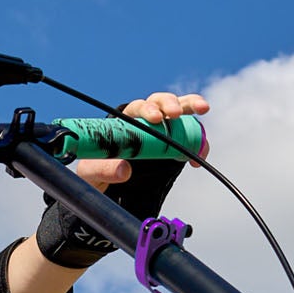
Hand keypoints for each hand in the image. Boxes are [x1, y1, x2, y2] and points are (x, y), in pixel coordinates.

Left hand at [73, 90, 208, 192]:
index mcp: (125, 121)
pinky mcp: (174, 145)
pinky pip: (190, 138)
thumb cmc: (94, 174)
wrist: (107, 189)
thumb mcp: (90, 173)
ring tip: (203, 108)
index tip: (155, 119)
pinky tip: (200, 153)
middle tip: (174, 114)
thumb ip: (102, 169)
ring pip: (179, 112)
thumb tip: (125, 170)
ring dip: (190, 107)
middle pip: (160, 103)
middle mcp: (145, 121)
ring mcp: (162, 131)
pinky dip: (199, 142)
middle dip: (170, 103)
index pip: (138, 108)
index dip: (148, 110)